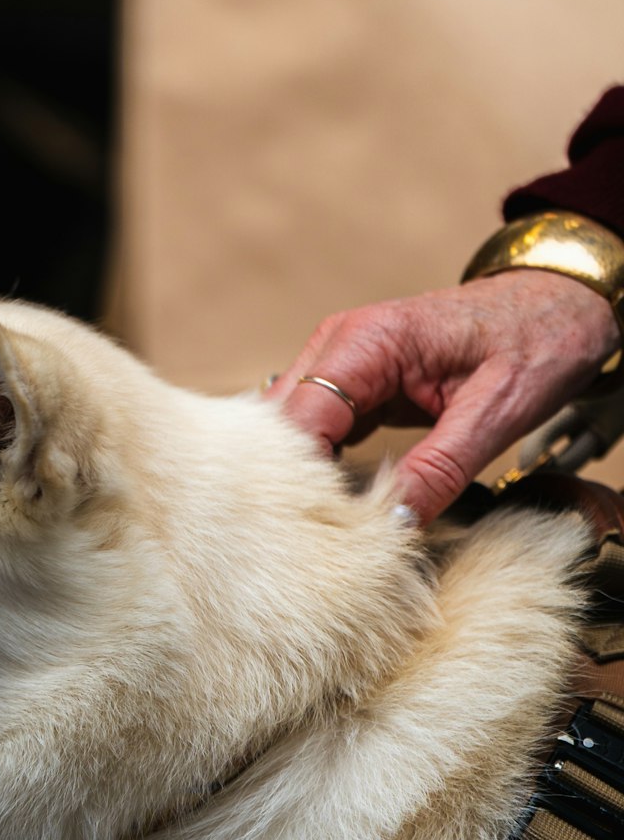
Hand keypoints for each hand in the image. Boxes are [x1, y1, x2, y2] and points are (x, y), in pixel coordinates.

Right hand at [267, 271, 621, 524]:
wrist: (558, 304)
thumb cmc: (536, 340)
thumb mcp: (497, 412)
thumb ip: (441, 468)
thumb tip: (392, 523)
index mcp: (368, 340)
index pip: (300, 418)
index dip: (302, 477)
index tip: (325, 527)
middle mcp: (339, 343)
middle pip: (281, 424)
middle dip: (294, 480)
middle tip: (323, 535)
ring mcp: (342, 361)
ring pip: (292, 428)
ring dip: (306, 474)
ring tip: (331, 521)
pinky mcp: (355, 383)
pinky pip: (317, 427)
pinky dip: (324, 465)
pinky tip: (342, 499)